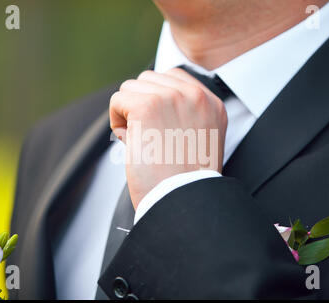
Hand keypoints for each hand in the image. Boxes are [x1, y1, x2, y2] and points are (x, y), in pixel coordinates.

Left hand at [109, 68, 227, 208]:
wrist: (181, 200)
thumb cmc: (185, 180)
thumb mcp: (201, 140)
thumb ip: (185, 115)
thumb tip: (149, 100)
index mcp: (212, 104)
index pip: (173, 77)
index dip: (156, 99)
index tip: (159, 127)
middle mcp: (195, 95)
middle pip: (149, 80)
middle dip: (141, 106)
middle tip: (151, 138)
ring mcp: (171, 97)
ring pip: (130, 88)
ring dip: (128, 114)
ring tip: (143, 141)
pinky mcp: (147, 106)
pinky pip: (117, 101)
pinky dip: (117, 123)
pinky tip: (132, 143)